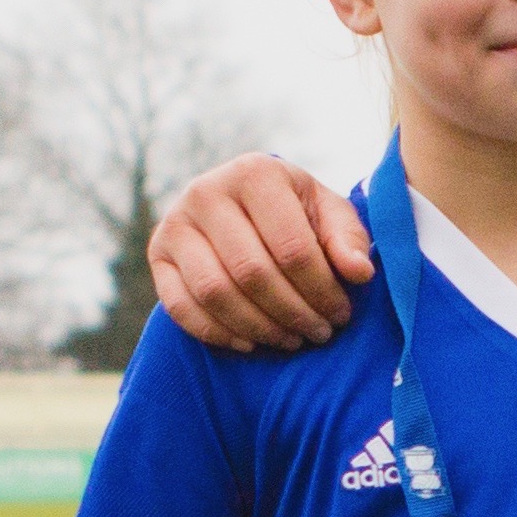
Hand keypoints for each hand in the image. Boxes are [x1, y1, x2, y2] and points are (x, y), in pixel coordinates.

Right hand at [148, 155, 371, 350]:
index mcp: (255, 173)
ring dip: (259, 327)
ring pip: (215, 293)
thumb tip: (359, 273)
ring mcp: (175, 222)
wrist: (243, 205)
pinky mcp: (157, 254)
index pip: (292, 248)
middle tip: (319, 333)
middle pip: (253, 273)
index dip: (321, 290)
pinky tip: (251, 342)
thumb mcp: (329, 214)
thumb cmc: (296, 213)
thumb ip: (348, 240)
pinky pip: (180, 307)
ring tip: (291, 340)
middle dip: (293, 313)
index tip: (341, 314)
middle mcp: (207, 191)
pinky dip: (217, 333)